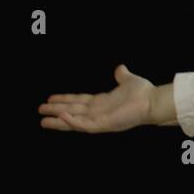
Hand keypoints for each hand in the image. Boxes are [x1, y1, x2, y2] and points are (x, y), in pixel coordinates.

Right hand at [38, 64, 155, 132]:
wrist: (153, 100)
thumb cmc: (143, 93)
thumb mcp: (128, 81)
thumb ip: (122, 76)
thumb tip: (120, 68)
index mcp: (102, 102)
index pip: (78, 102)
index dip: (64, 100)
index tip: (50, 99)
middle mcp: (99, 112)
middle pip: (72, 111)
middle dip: (56, 111)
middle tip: (40, 111)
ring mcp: (100, 119)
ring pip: (74, 121)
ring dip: (59, 120)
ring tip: (43, 120)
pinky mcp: (104, 125)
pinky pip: (85, 124)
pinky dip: (73, 121)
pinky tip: (61, 116)